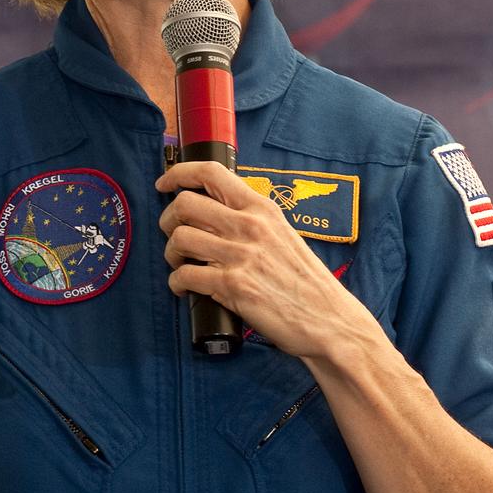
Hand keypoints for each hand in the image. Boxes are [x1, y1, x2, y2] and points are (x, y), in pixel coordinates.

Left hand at [155, 161, 363, 358]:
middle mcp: (250, 226)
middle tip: (172, 235)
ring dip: (171, 254)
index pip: (211, 172)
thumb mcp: (284, 235)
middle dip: (168, 219)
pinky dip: (177, 282)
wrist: (328, 320)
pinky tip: (185, 287)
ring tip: (182, 264)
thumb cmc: (306, 282)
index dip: (179, 173)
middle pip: (184, 204)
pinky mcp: (233, 286)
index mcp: (262, 209)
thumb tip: (215, 213)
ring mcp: (240, 255)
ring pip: (179, 238)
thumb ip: (252, 221)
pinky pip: (185, 275)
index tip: (164, 183)